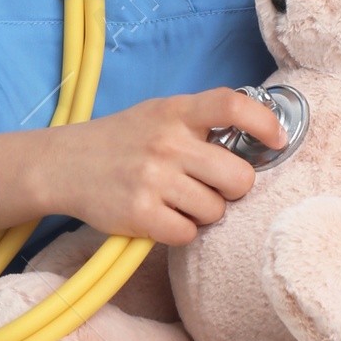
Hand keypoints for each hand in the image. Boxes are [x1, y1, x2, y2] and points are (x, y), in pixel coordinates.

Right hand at [53, 88, 287, 246]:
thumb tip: (256, 142)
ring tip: (177, 200)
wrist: (64, 164)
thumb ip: (200, 121)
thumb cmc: (123, 140)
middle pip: (238, 177)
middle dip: (233, 189)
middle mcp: (166, 142)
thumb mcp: (159, 113)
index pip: (232, 105)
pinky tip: (162, 217)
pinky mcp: (140, 214)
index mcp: (176, 111)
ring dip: (203, 213)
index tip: (277, 141)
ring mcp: (153, 179)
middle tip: (212, 186)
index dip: (264, 123)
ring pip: (215, 211)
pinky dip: (180, 232)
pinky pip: (188, 234)